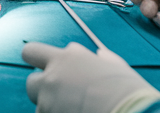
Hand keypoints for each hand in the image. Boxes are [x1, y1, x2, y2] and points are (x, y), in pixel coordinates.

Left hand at [23, 42, 159, 112]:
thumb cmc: (128, 90)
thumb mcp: (116, 66)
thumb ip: (102, 59)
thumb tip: (100, 56)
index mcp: (67, 58)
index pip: (31, 52)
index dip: (36, 60)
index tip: (44, 67)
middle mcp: (53, 77)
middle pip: (31, 82)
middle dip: (42, 88)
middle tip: (62, 95)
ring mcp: (49, 101)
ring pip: (41, 104)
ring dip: (53, 107)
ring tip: (76, 109)